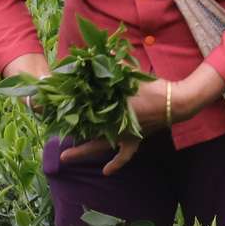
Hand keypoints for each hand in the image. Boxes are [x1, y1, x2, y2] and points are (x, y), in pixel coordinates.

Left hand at [58, 63, 224, 172]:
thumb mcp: (130, 73)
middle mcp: (113, 124)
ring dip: (83, 150)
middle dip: (67, 132)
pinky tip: (106, 172)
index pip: (84, 112)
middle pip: (85, 131)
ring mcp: (124, 134)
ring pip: (99, 146)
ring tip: (66, 157)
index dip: (68, 112)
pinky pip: (124, 155)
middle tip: (49, 135)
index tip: (52, 112)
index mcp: (110, 109)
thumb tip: (94, 53)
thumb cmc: (152, 87)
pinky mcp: (135, 138)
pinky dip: (115, 164)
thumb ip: (112, 63)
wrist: (176, 102)